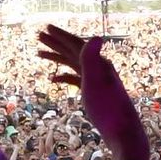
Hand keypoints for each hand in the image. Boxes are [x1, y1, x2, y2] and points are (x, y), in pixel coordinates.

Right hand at [38, 26, 147, 159]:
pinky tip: (54, 79)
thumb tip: (95, 36)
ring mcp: (96, 80)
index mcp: (98, 63)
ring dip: (57, 58)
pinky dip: (64, 76)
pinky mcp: (94, 92)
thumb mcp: (96, 82)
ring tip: (39, 54)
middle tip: (38, 36)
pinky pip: (76, 79)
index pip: (76, 44)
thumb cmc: (107, 108)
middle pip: (73, 51)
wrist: (122, 131)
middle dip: (56, 43)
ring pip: (73, 64)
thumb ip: (91, 59)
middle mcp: (98, 68)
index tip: (45, 28)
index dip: (60, 36)